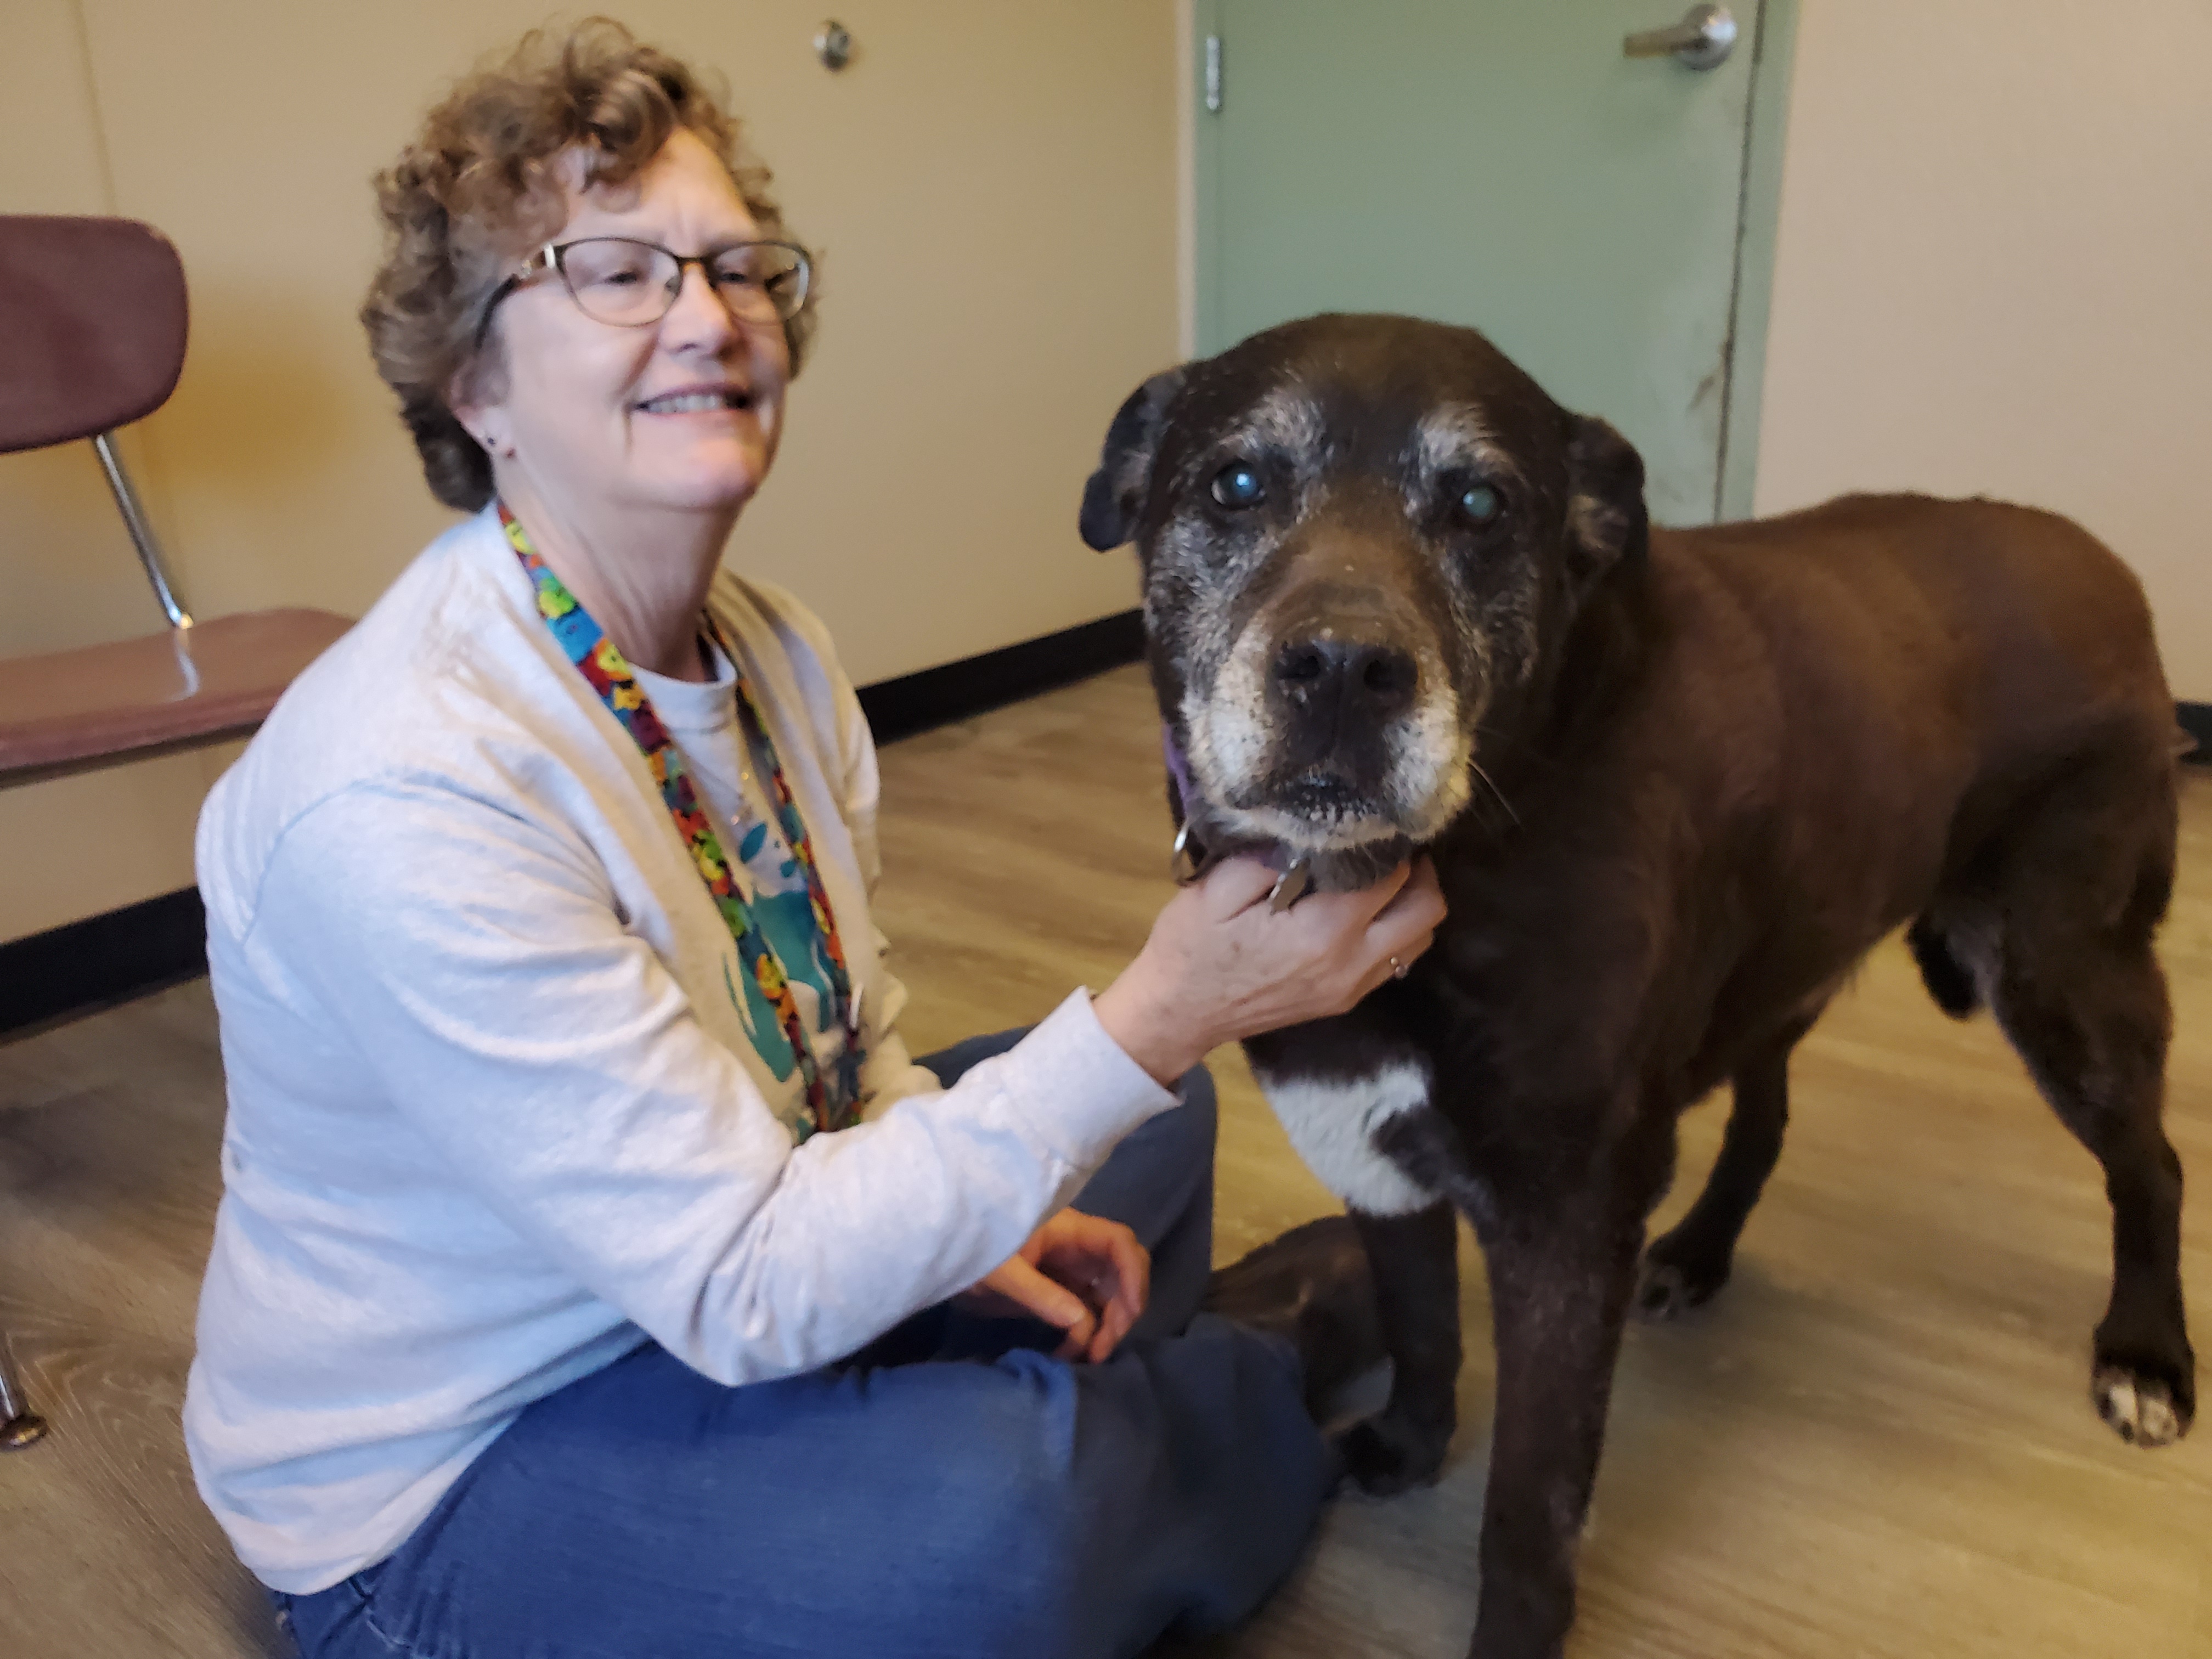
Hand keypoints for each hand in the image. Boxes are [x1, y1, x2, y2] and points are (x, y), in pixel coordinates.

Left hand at [954, 1209, 1150, 1362]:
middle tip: (1101, 1348)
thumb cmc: (970, 1247)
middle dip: (1122, 1309)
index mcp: (1068, 1230)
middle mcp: (1075, 1247)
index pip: (1119, 1243)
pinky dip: (1085, 1332)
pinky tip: (1070, 1352)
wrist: (940, 1253)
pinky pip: (1083, 1309)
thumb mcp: (1001, 1272)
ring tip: (1087, 1356)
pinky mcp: (1053, 1289)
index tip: (1130, 1313)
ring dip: (1105, 1326)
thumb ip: (1041, 1295)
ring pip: (1105, 1295)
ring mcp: (1065, 1268)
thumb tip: (1083, 1323)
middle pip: (1120, 1273)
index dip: (1134, 1274)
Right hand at [1094, 856, 1445, 1082]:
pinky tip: (1366, 912)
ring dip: (1412, 903)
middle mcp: (1351, 963)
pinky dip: (1398, 932)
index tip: (1373, 819)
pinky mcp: (1346, 1000)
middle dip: (1418, 871)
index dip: (1388, 841)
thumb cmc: (1191, 947)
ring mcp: (1352, 987)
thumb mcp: (1216, 890)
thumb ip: (1268, 857)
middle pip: (1426, 909)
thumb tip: (1312, 829)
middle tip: (1390, 846)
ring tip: (1383, 876)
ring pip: (1420, 939)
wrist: (1178, 1014)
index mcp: (1322, 931)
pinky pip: (1398, 962)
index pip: (1390, 875)